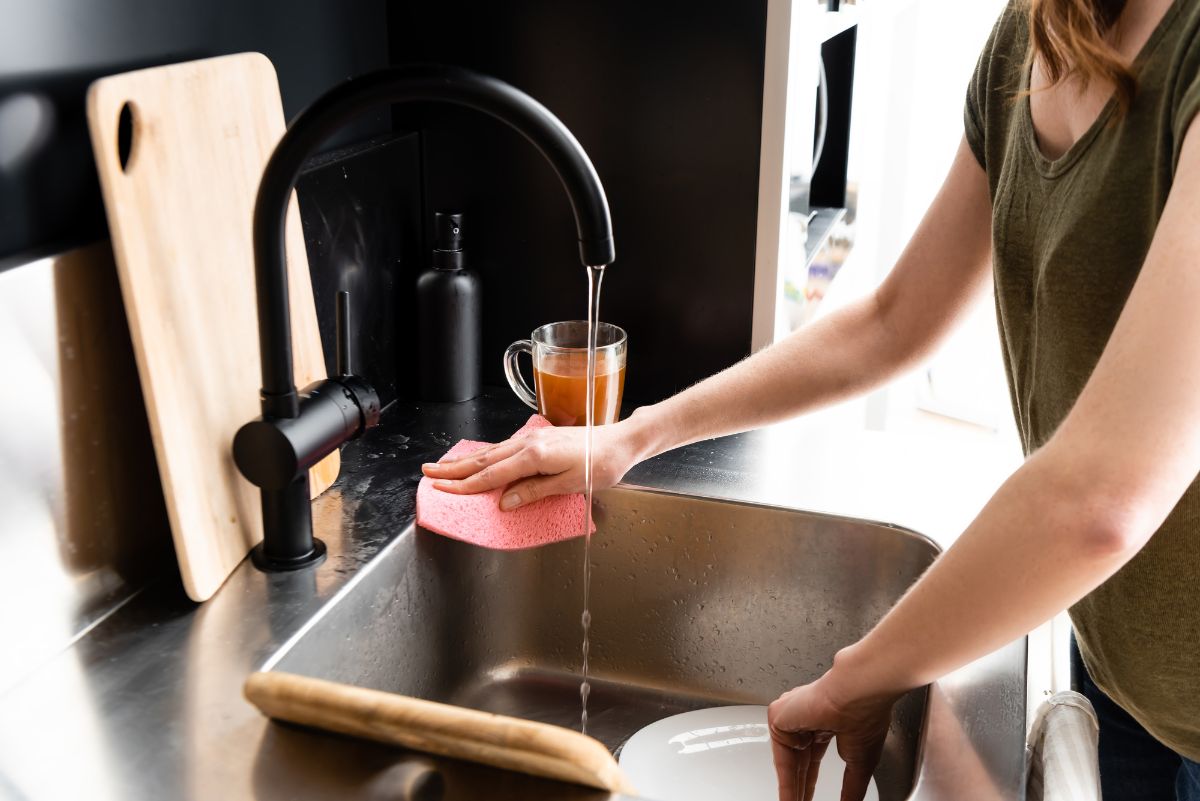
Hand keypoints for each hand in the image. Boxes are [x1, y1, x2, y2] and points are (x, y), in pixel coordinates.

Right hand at [419, 417, 644, 509]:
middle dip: (454, 469)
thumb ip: (534, 492)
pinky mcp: (539, 439)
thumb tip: (504, 502)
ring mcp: (533, 439)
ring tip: (444, 466)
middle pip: (484, 460)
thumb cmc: (602, 465)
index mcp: (534, 456)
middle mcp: (529, 444)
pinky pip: (503, 449)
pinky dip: (485, 456)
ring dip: (465, 461)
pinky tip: (479, 460)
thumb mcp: (569, 484)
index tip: (442, 489)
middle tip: (428, 473)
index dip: (465, 485)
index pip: (491, 475)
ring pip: (491, 452)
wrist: (621, 442)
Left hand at [767, 654, 899, 800]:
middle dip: (799, 789)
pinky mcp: (779, 714)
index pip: (811, 759)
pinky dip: (787, 776)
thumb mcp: (860, 764)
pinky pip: (781, 752)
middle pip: (797, 763)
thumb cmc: (867, 714)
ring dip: (790, 788)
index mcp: (825, 724)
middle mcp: (805, 718)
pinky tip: (794, 786)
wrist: (859, 691)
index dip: (810, 783)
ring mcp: (791, 715)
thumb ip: (851, 789)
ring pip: (787, 760)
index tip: (808, 800)